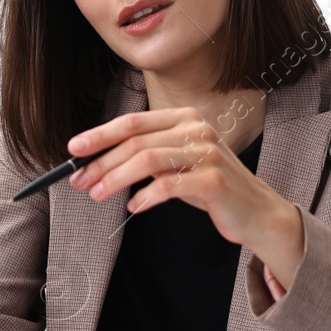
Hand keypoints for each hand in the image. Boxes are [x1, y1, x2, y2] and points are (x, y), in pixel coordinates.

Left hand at [67, 107, 306, 290]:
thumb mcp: (176, 163)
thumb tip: (96, 163)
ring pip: (147, 160)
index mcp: (184, 118)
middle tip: (79, 181)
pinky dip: (145, 196)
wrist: (256, 212)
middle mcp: (196, 129)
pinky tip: (133, 206)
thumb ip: (147, 155)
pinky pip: (168, 185)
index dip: (100, 134)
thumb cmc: (209, 186)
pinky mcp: (213, 179)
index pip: (133, 122)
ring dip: (115, 178)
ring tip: (97, 195)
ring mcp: (207, 152)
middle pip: (135, 141)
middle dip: (101, 162)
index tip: (74, 149)